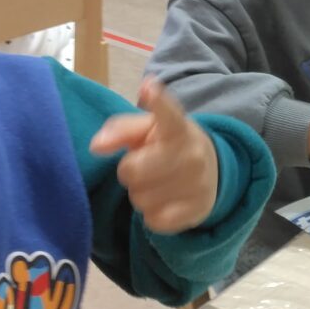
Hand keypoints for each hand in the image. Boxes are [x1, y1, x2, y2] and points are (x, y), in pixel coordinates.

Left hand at [88, 78, 218, 233]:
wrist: (212, 170)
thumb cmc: (168, 145)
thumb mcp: (148, 129)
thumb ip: (120, 130)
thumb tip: (97, 146)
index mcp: (178, 128)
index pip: (168, 114)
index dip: (157, 102)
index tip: (149, 87)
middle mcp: (192, 155)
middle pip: (131, 171)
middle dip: (130, 170)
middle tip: (145, 165)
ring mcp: (198, 185)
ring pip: (140, 199)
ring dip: (141, 194)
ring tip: (156, 184)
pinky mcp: (197, 211)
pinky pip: (154, 220)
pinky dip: (153, 215)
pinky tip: (165, 201)